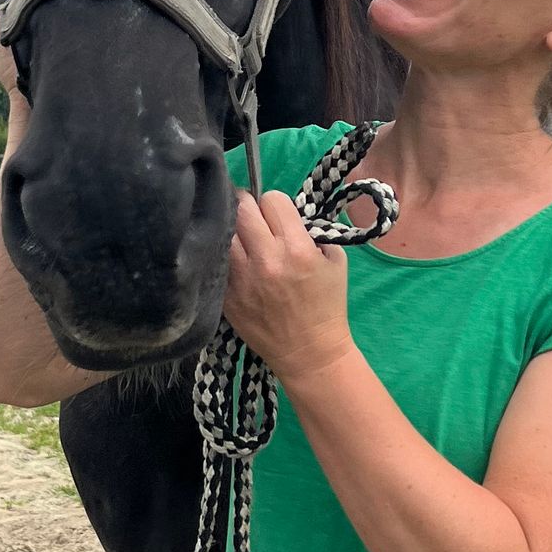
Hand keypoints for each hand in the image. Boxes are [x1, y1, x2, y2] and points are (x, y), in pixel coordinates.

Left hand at [223, 190, 355, 390]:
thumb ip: (312, 232)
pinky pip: (216, 261)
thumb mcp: (335, 262)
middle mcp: (265, 259)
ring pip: (223, 231)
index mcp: (296, 248)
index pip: (271, 199)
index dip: (275, 204)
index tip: (276, 216)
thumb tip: (286, 216)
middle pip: (241, 207)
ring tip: (239, 237)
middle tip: (250, 216)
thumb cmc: (327, 306)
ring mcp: (241, 278)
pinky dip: (223, 255)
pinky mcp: (226, 296)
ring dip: (232, 229)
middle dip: (248, 206)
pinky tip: (233, 261)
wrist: (309, 353)